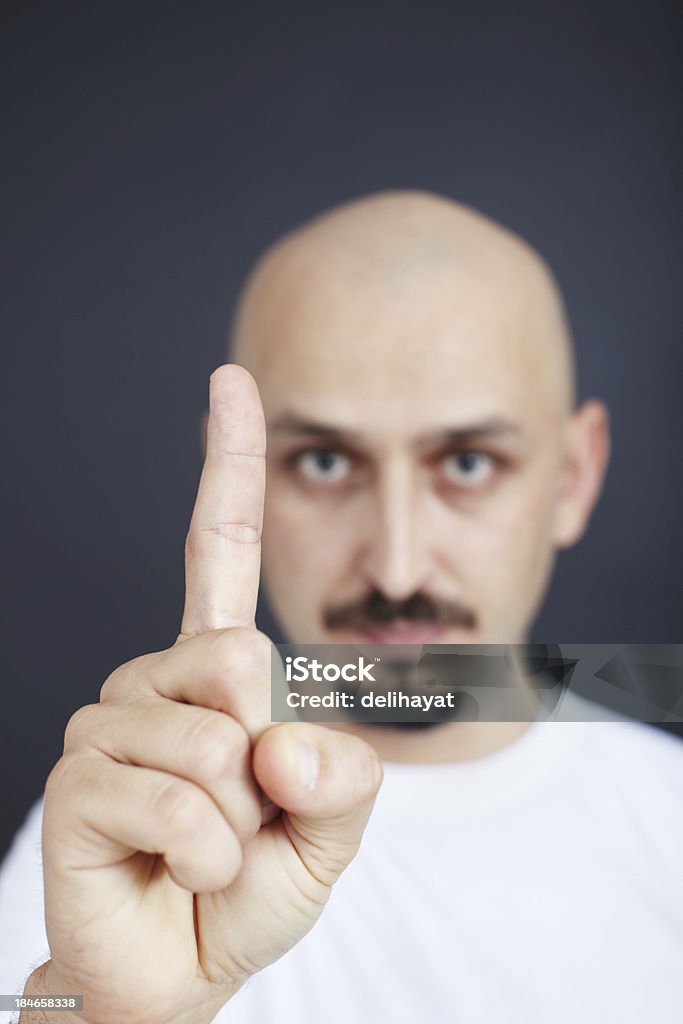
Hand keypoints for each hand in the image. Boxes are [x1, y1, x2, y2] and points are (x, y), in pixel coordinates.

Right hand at [34, 365, 382, 1023]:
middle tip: (243, 810)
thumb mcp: (329, 827)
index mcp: (215, 670)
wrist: (181, 970)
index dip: (226, 464)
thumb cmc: (250, 886)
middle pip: (238, 659)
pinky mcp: (78, 780)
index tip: (231, 384)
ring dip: (236, 817)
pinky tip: (177, 866)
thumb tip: (280, 734)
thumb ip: (344, 775)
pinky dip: (204, 852)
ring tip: (207, 846)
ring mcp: (110, 725)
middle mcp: (156, 679)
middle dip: (265, 756)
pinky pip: (176, 802)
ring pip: (211, 741)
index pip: (218, 548)